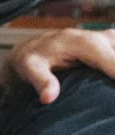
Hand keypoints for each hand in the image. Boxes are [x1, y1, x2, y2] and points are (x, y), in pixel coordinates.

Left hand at [0, 28, 114, 104]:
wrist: (30, 50)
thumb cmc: (30, 60)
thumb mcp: (29, 68)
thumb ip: (41, 80)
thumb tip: (48, 97)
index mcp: (81, 42)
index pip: (111, 59)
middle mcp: (97, 37)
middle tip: (112, 97)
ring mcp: (106, 39)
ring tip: (114, 84)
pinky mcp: (110, 43)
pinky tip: (113, 75)